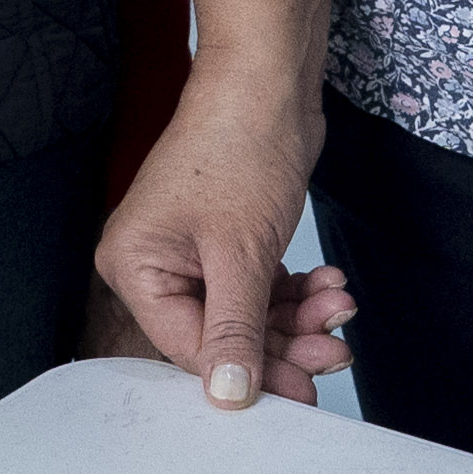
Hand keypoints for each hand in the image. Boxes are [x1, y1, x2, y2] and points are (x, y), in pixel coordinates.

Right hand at [92, 82, 355, 408]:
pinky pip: (260, 287)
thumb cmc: (239, 147)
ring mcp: (193, 252)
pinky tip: (329, 284)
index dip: (248, 372)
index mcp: (133, 266)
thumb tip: (229, 393)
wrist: (270, 80)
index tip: (299, 390)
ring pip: (249, 313)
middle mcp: (156, 263)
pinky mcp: (228, 241)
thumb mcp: (238, 253)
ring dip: (299, 317)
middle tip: (333, 349)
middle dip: (284, 342)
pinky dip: (297, 292)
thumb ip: (234, 330)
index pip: (188, 346)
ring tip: (339, 304)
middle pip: (222, 334)